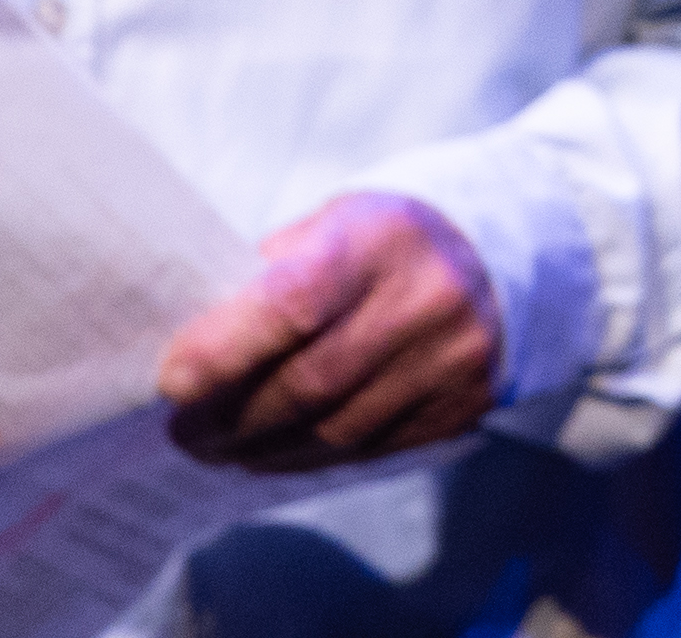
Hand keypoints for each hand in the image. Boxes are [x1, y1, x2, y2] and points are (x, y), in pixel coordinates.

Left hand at [159, 192, 502, 471]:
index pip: (294, 301)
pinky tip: (276, 453)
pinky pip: (372, 448)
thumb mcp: (334, 223)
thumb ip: (274, 276)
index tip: (172, 382)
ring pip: (338, 428)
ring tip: (219, 448)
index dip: (225, 348)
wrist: (508, 250)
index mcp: (381, 238)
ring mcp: (451, 359)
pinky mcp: (463, 405)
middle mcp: (425, 300)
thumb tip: (198, 348)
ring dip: (265, 448)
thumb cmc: (389, 237)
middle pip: (310, 382)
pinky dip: (312, 457)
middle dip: (233, 415)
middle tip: (183, 431)